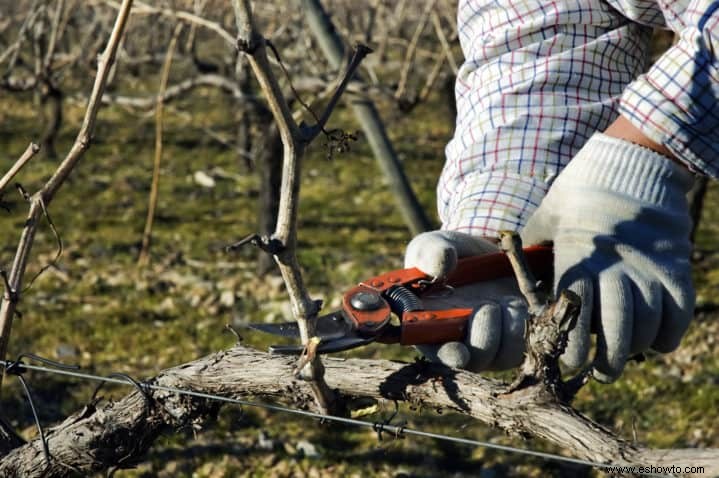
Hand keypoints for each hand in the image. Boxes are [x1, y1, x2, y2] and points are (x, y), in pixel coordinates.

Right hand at [404, 231, 528, 369]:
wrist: (488, 253)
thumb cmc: (451, 253)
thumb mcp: (433, 244)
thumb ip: (430, 252)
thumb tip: (440, 266)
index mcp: (430, 325)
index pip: (436, 352)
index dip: (448, 355)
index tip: (459, 350)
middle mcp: (458, 342)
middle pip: (473, 361)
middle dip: (484, 337)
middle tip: (487, 305)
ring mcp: (489, 345)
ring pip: (503, 357)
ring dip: (508, 330)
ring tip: (505, 300)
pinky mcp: (515, 341)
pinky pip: (526, 346)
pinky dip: (525, 324)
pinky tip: (518, 302)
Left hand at [521, 133, 694, 381]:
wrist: (631, 164)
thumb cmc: (578, 193)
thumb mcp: (546, 216)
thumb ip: (530, 248)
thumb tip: (503, 266)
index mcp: (578, 261)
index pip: (574, 317)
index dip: (572, 347)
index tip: (567, 362)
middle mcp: (615, 270)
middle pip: (616, 331)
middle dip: (607, 361)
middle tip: (599, 373)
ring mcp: (649, 270)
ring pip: (648, 327)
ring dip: (636, 351)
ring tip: (622, 360)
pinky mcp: (675, 268)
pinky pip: (679, 313)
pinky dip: (668, 334)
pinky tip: (654, 342)